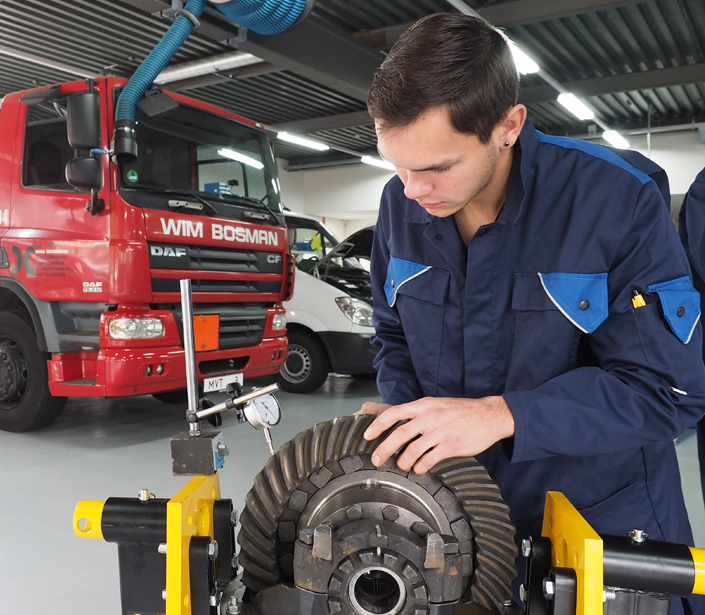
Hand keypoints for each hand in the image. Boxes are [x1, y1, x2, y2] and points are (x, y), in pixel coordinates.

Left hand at [362, 396, 514, 473]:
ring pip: (413, 449)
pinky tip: (420, 469)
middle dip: (384, 448)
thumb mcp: (436, 404)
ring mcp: (441, 431)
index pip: (395, 412)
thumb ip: (417, 413)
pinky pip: (429, 459)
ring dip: (404, 461)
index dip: (378, 424)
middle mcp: (430, 416)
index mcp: (424, 405)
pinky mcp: (451, 445)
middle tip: (376, 459)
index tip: (367, 435)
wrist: (489, 415)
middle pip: (400, 433)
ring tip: (402, 466)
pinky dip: (421, 466)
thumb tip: (396, 422)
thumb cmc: (460, 411)